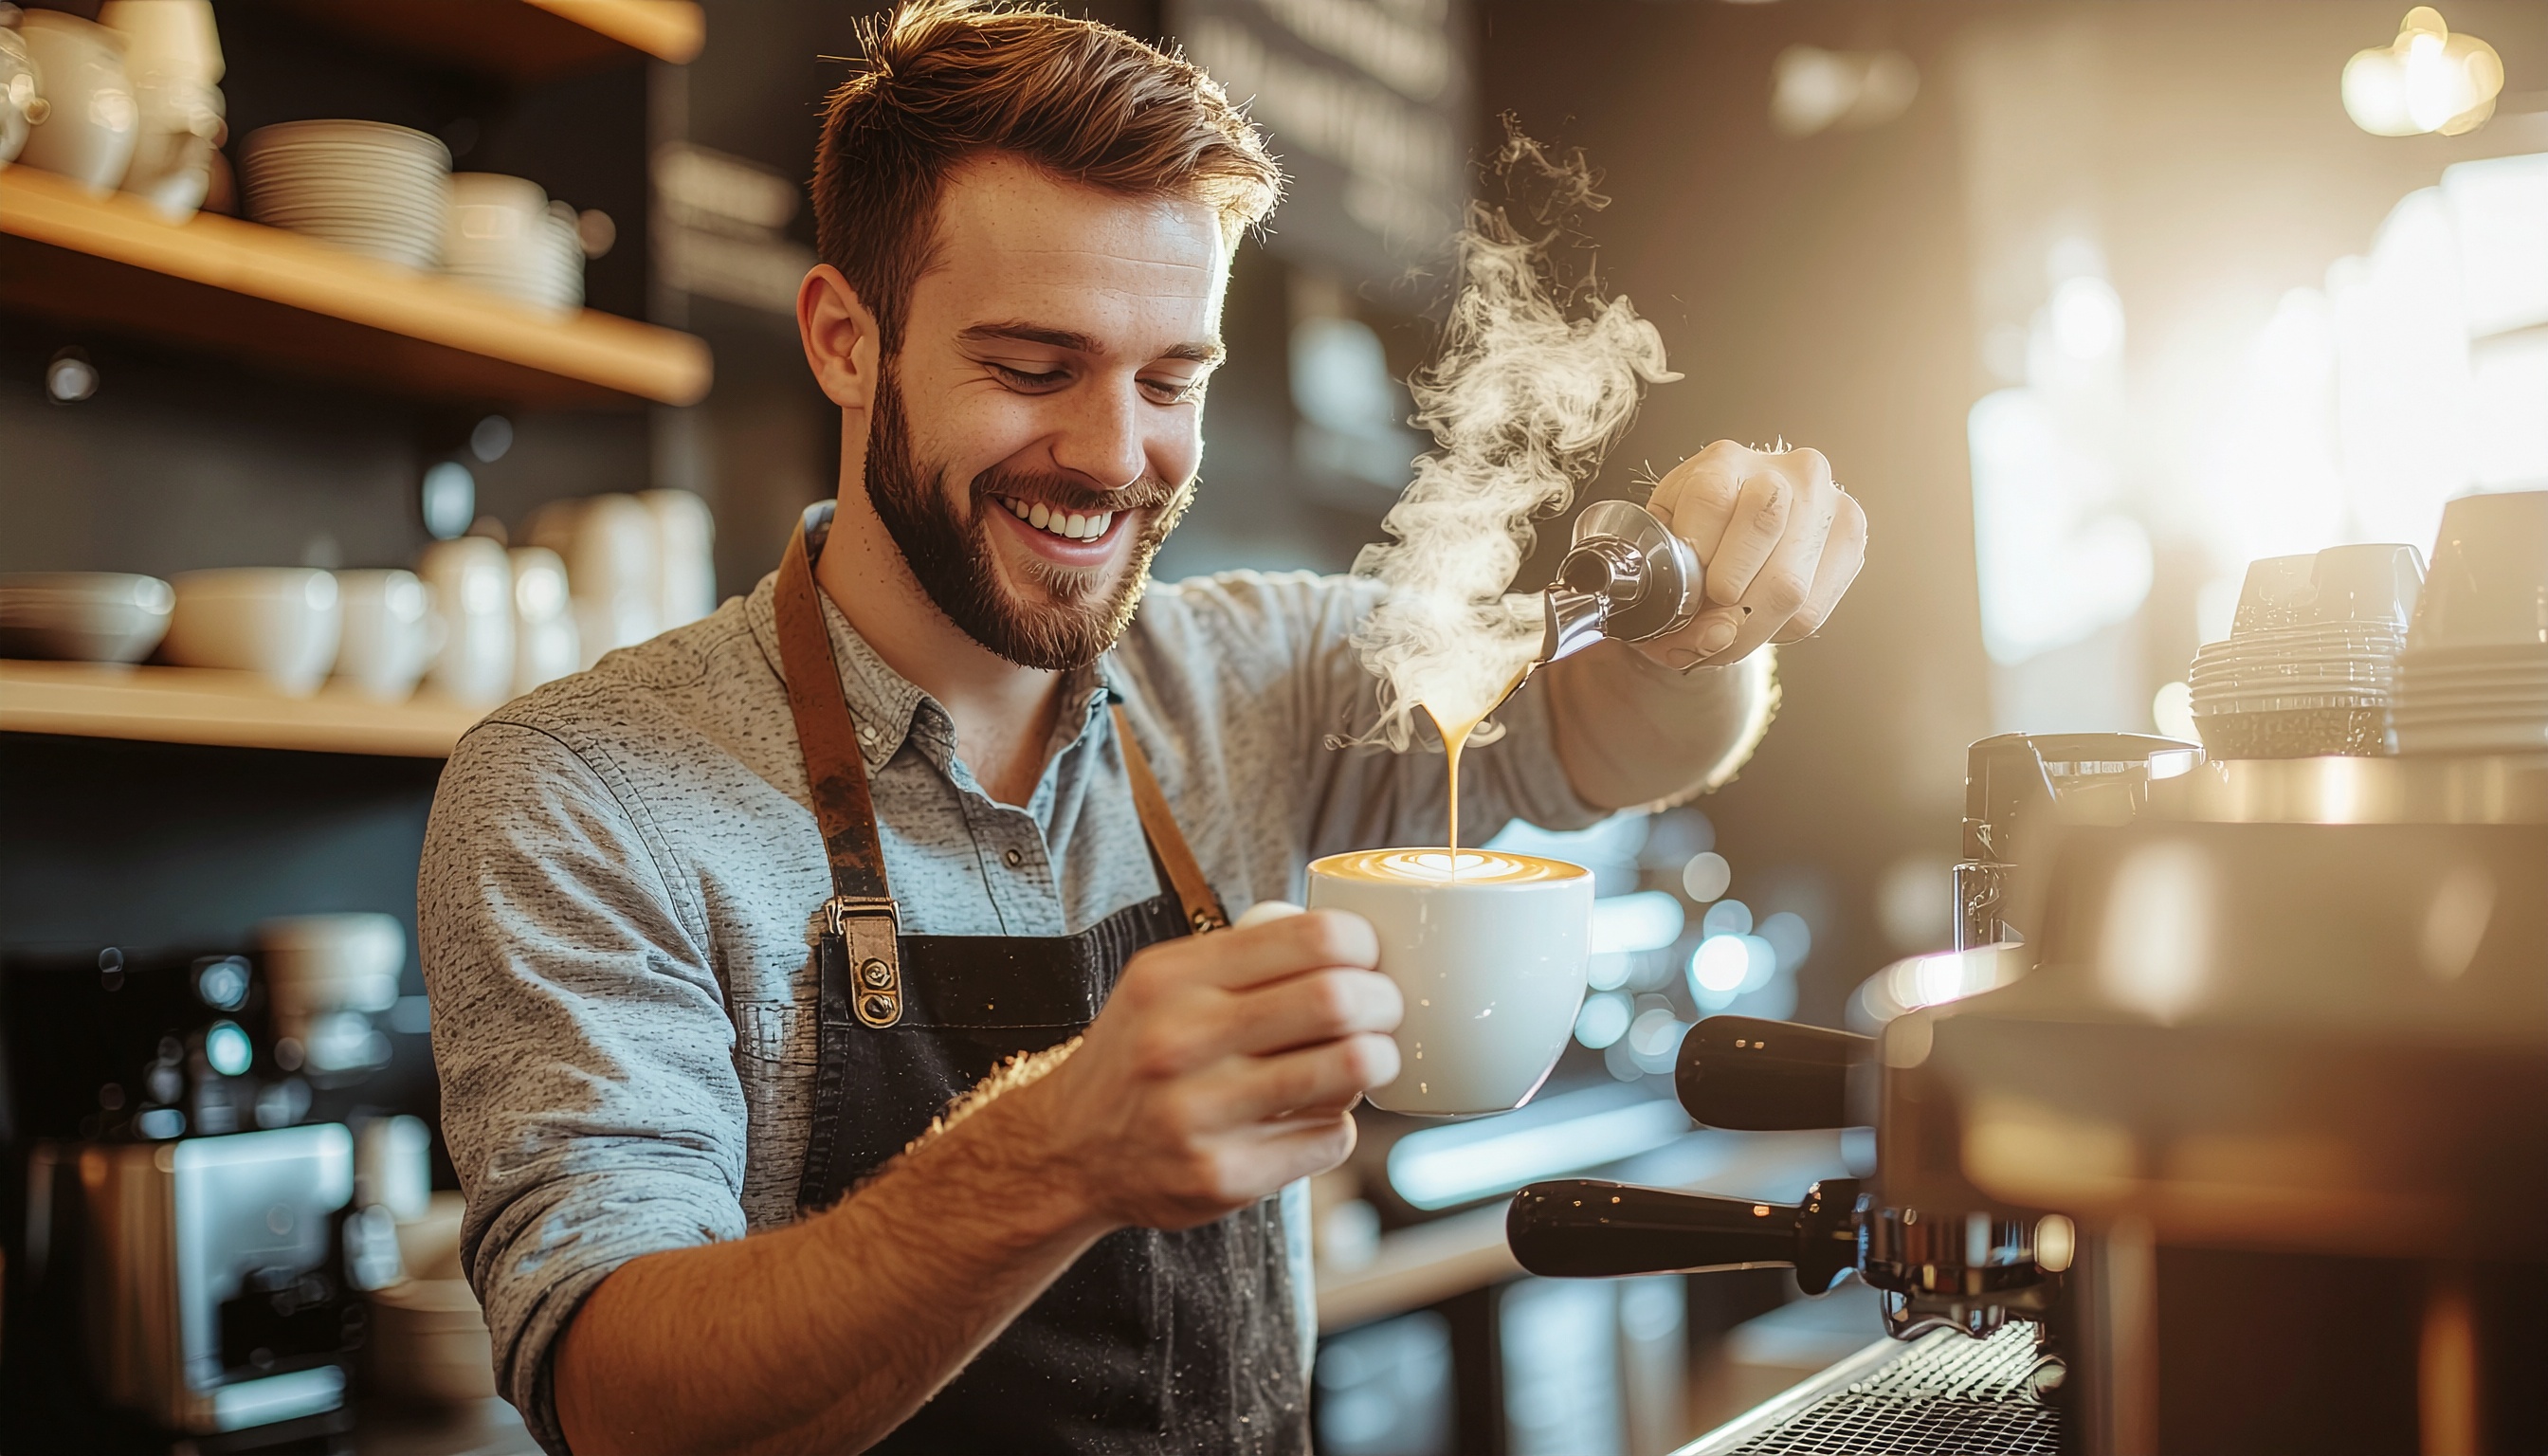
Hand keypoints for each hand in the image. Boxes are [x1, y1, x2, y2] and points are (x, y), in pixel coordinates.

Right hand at [1011, 909, 1401, 1231]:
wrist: (1068, 1149)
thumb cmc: (1137, 1056)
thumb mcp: (1161, 984)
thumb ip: (1240, 959)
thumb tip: (1348, 942)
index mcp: (1172, 980)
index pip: (1309, 939)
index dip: (1362, 945)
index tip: (1369, 957)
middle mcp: (1181, 1042)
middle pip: (1337, 1002)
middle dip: (1385, 1002)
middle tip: (1387, 1009)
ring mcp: (1202, 1115)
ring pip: (1348, 1071)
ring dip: (1377, 1060)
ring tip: (1369, 1058)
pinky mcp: (1225, 1177)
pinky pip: (1330, 1137)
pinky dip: (1340, 1122)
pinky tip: (1315, 1114)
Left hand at [1638, 441, 1867, 669]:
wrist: (1736, 534)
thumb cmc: (1693, 540)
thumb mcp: (1661, 549)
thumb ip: (1670, 588)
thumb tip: (1718, 635)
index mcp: (1727, 460)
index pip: (1711, 498)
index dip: (1693, 555)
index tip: (1681, 585)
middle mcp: (1789, 472)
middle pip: (1761, 534)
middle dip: (1724, 596)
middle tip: (1703, 620)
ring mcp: (1829, 504)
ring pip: (1790, 586)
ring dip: (1747, 628)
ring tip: (1721, 635)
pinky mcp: (1851, 542)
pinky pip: (1813, 610)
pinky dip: (1776, 631)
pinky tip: (1756, 621)